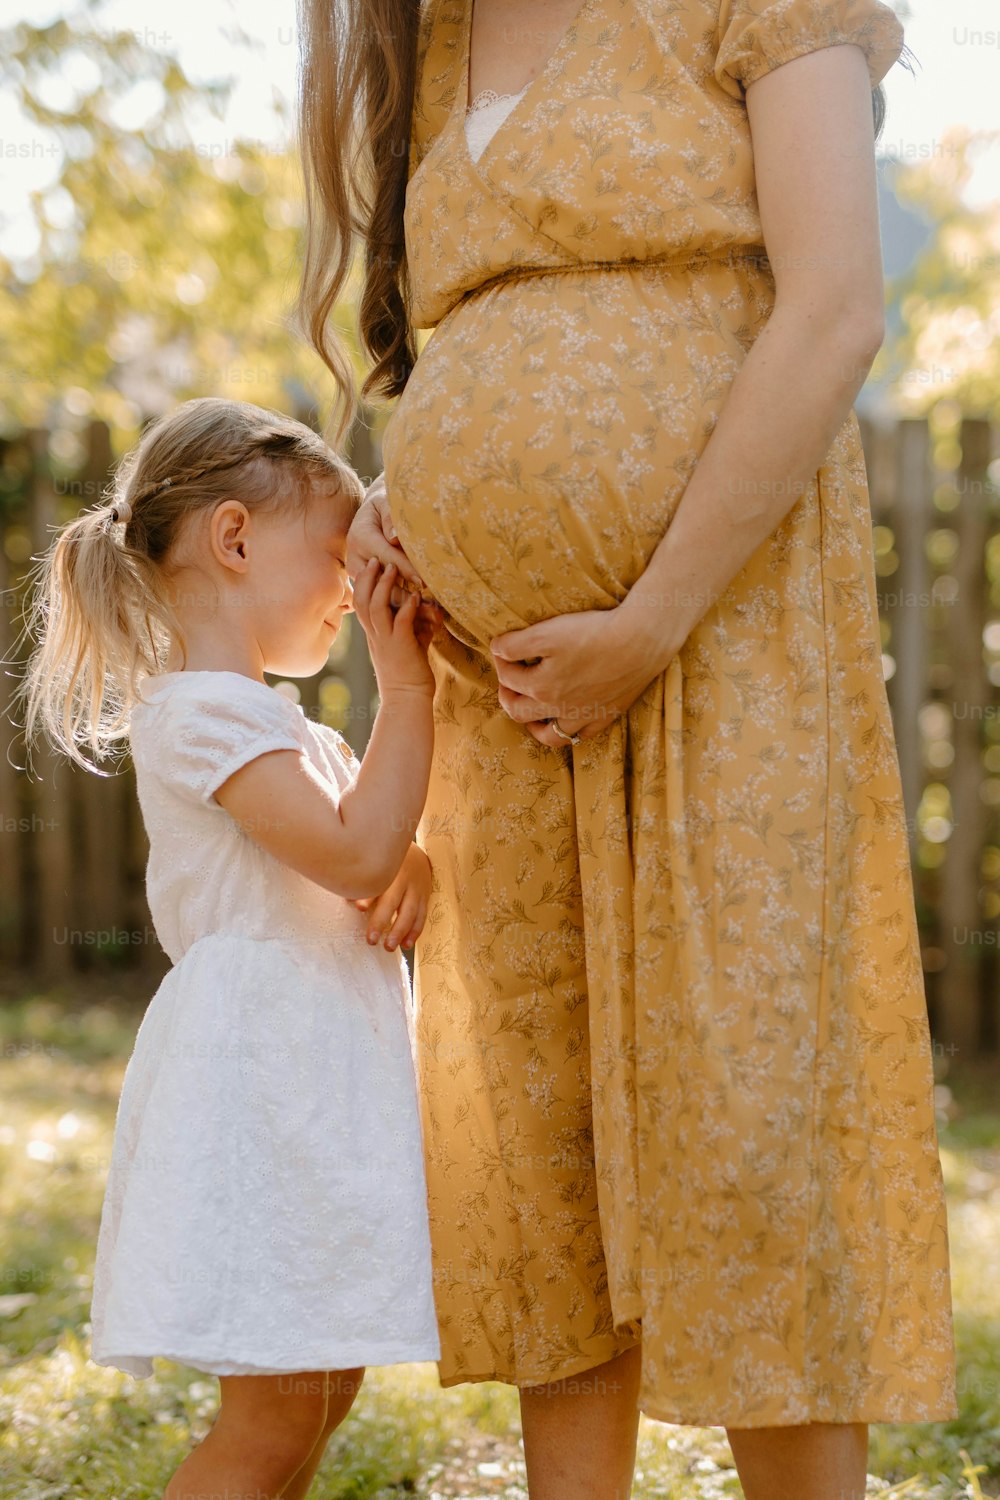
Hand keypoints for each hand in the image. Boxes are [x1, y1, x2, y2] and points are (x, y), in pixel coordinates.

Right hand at [346, 472, 444, 644]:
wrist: (372, 511)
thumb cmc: (384, 504)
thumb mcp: (386, 501)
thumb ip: (391, 517)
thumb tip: (395, 538)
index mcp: (360, 537)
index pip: (387, 557)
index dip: (407, 569)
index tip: (425, 582)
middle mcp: (355, 558)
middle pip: (382, 582)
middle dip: (407, 597)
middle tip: (431, 609)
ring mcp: (359, 574)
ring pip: (382, 596)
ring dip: (406, 607)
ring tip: (431, 615)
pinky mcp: (365, 583)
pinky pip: (384, 598)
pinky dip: (403, 607)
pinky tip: (424, 612)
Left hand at [346, 842, 432, 951]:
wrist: (415, 852)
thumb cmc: (387, 862)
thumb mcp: (376, 866)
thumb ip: (364, 882)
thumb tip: (347, 897)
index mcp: (389, 869)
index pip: (377, 883)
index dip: (368, 895)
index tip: (359, 908)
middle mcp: (404, 878)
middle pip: (393, 901)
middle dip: (381, 921)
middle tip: (371, 940)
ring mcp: (417, 888)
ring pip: (410, 912)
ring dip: (400, 932)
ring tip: (389, 947)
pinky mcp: (425, 897)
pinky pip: (421, 917)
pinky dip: (414, 932)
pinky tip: (406, 944)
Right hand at [352, 557, 434, 696]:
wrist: (408, 700)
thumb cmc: (409, 674)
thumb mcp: (410, 644)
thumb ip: (416, 625)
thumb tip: (430, 611)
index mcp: (374, 635)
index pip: (359, 604)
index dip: (361, 584)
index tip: (368, 567)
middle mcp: (375, 636)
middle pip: (362, 600)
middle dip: (368, 577)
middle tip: (376, 560)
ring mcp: (386, 640)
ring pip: (376, 606)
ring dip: (384, 586)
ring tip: (392, 569)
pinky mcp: (402, 646)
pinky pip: (400, 621)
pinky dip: (407, 606)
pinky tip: (415, 596)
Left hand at [490, 605, 670, 748]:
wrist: (640, 642)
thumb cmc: (593, 634)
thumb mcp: (547, 632)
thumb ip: (515, 644)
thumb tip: (496, 649)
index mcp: (541, 687)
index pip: (507, 678)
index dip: (500, 660)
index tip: (503, 649)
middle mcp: (558, 708)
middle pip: (519, 712)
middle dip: (507, 696)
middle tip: (508, 682)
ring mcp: (583, 716)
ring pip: (548, 734)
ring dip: (532, 724)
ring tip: (529, 711)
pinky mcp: (605, 716)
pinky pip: (580, 736)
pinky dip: (567, 732)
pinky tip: (566, 721)